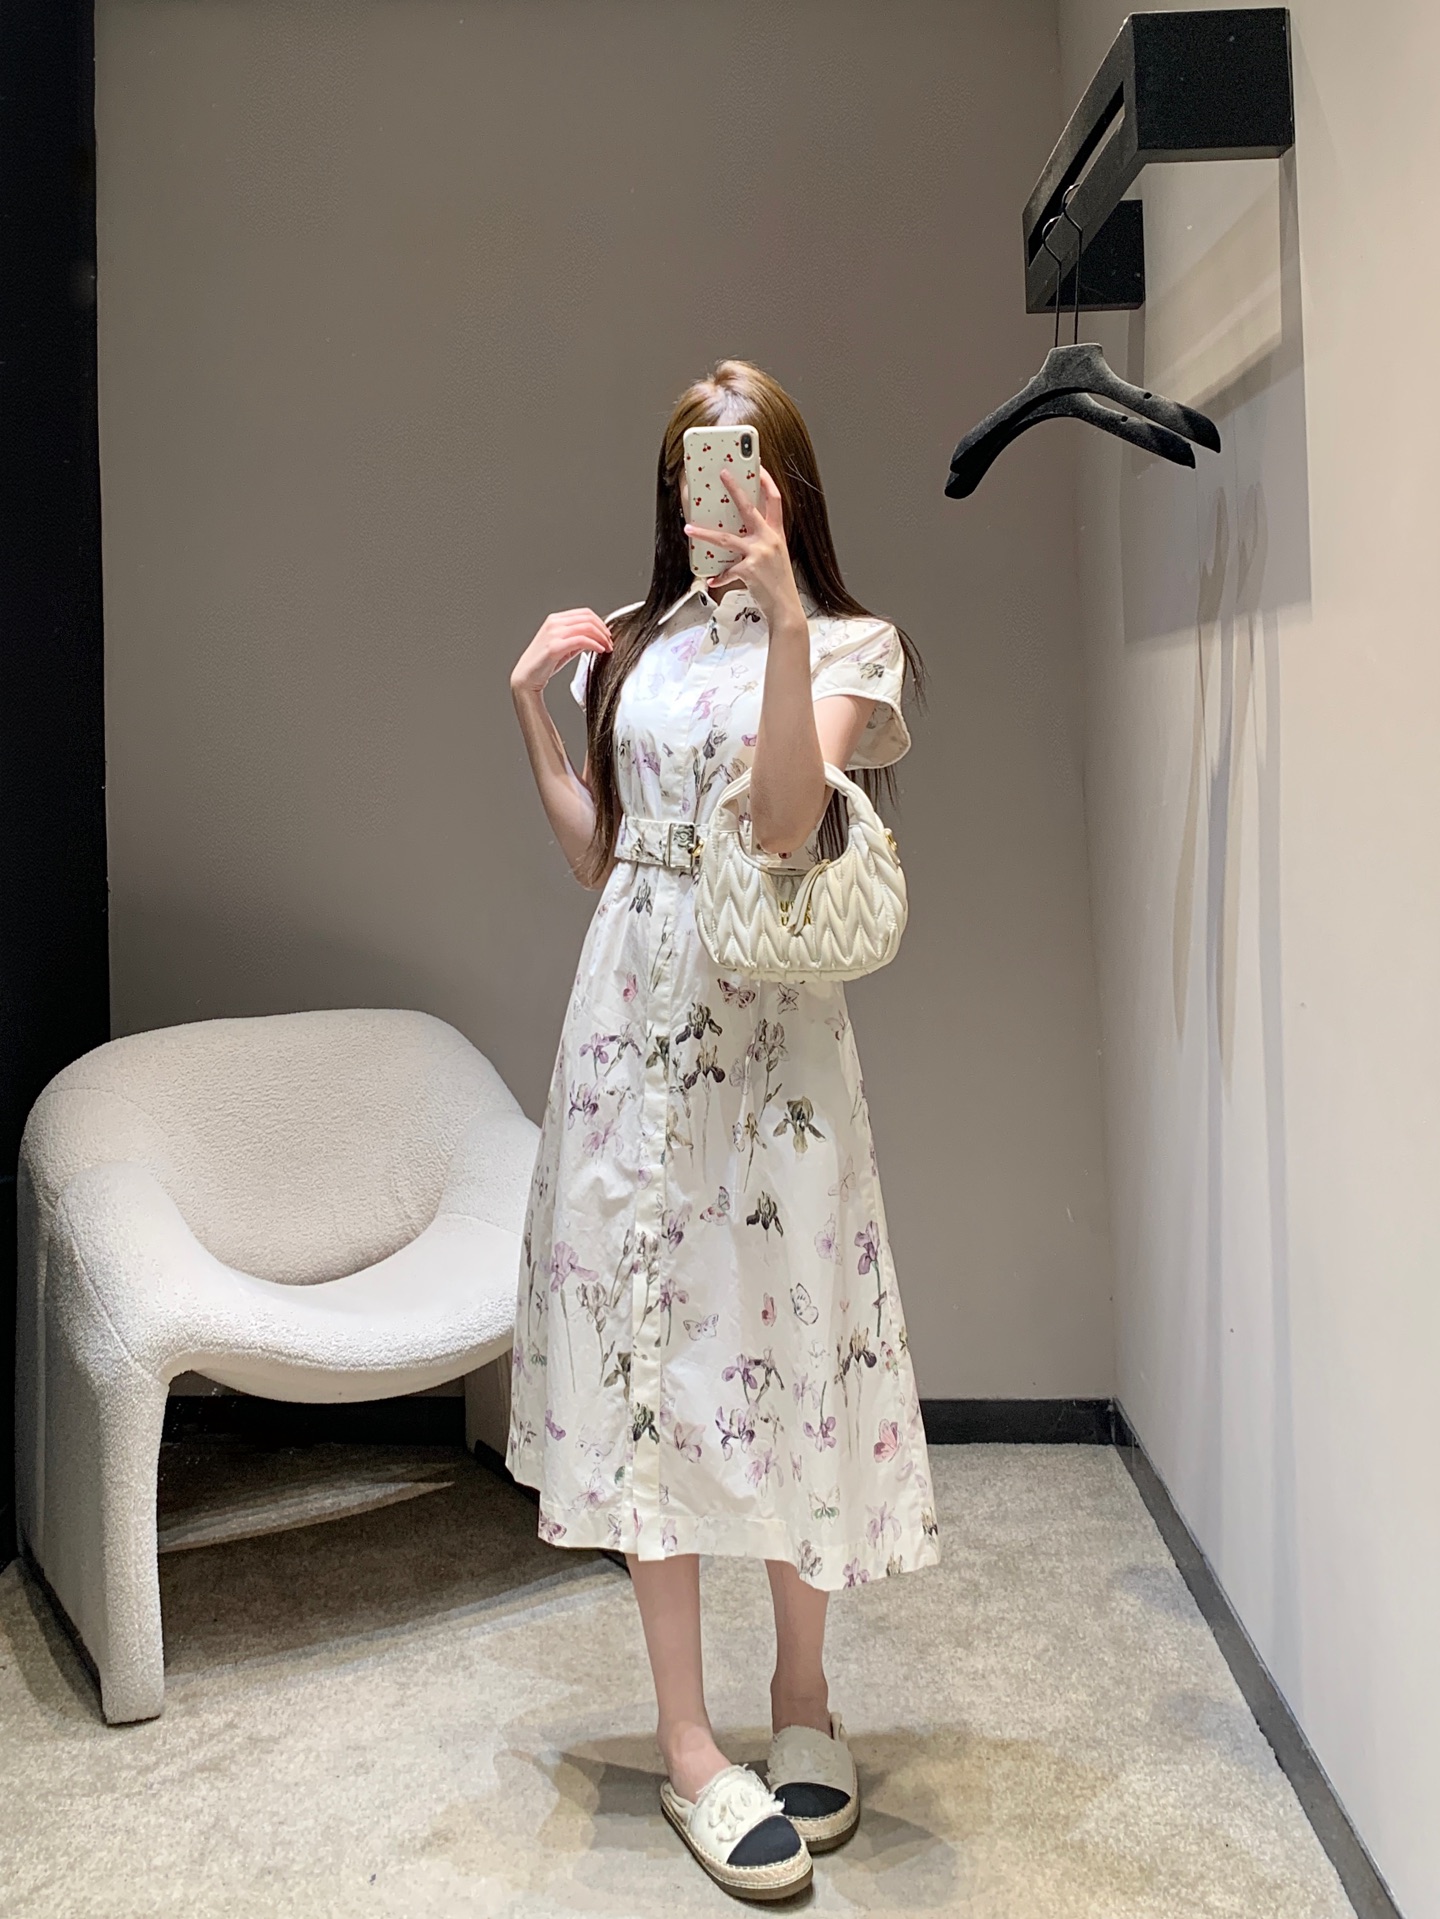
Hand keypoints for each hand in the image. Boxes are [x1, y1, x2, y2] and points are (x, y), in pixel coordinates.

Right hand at [510, 608, 612, 696]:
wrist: (526, 678)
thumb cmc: (542, 664)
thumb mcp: (562, 646)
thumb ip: (577, 639)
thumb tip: (595, 637)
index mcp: (555, 620)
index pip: (584, 613)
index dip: (600, 622)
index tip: (607, 634)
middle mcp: (554, 623)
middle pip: (588, 618)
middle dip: (603, 630)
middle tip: (610, 642)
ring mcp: (553, 633)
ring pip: (587, 627)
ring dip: (601, 637)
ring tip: (607, 647)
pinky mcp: (554, 646)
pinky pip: (582, 640)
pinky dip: (594, 644)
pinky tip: (599, 650)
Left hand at [685, 463, 806, 636]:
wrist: (785, 608)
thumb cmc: (778, 583)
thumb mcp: (775, 557)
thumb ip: (761, 542)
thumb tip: (739, 535)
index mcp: (777, 533)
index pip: (775, 500)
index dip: (767, 482)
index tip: (758, 468)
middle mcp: (769, 539)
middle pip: (749, 508)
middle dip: (734, 489)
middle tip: (722, 474)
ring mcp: (759, 553)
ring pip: (726, 538)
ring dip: (705, 533)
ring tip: (689, 528)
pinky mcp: (749, 570)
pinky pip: (726, 571)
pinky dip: (719, 577)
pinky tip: (712, 580)